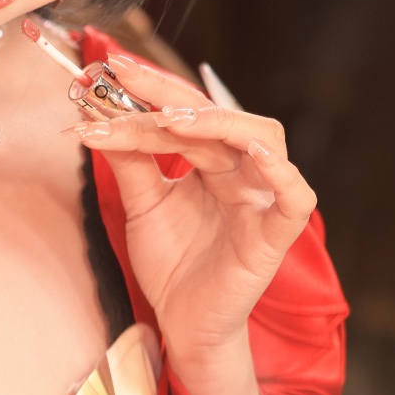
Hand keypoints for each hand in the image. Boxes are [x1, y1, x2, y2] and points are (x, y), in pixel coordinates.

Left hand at [75, 55, 317, 375]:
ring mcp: (263, 200)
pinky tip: (252, 153)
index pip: (188, 111)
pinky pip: (296, 198)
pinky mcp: (275, 235)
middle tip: (128, 80)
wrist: (181, 323)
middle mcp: (242, 171)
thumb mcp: (142, 203)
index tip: (111, 70)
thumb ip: (129, 160)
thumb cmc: (172, 262)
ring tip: (172, 120)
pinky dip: (281, 173)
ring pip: (262, 139)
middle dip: (173, 96)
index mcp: (214, 160)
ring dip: (218, 123)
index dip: (152, 89)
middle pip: (220, 116)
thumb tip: (99, 114)